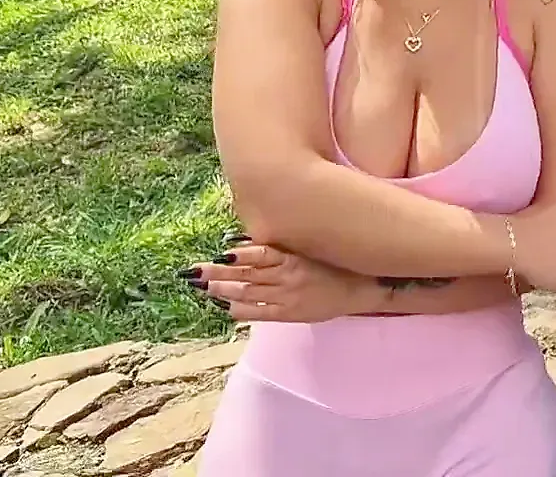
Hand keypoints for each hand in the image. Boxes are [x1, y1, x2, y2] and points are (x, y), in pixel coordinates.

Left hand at [184, 240, 368, 321]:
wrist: (360, 289)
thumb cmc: (333, 264)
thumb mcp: (309, 249)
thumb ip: (282, 248)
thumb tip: (247, 241)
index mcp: (294, 256)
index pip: (261, 254)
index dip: (239, 254)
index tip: (219, 252)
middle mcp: (289, 276)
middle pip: (247, 273)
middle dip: (219, 272)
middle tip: (194, 271)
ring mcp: (288, 296)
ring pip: (249, 292)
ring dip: (224, 289)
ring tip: (203, 286)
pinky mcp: (289, 313)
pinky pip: (260, 312)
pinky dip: (241, 309)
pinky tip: (226, 306)